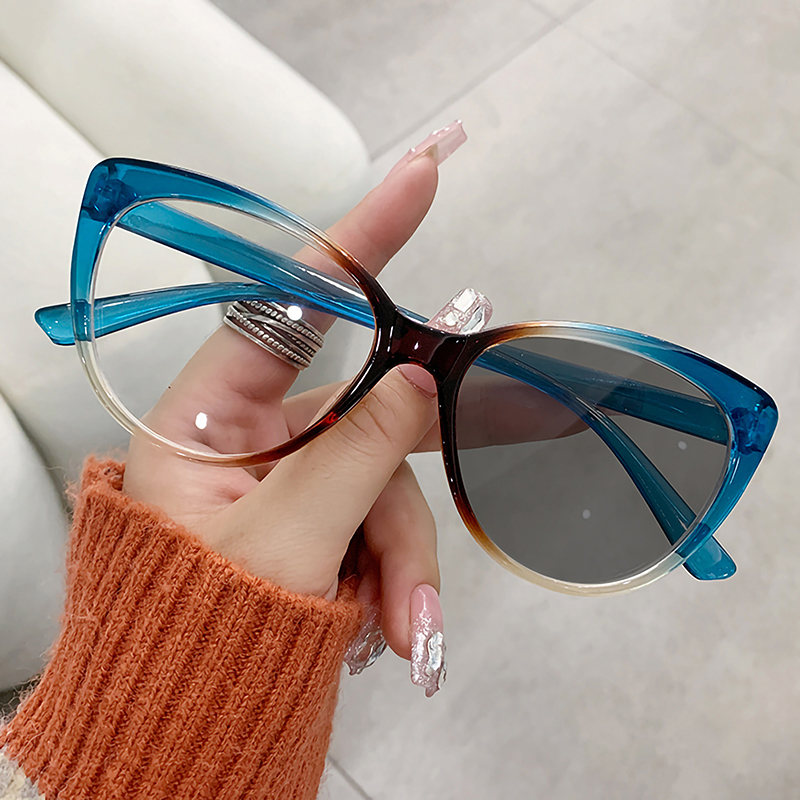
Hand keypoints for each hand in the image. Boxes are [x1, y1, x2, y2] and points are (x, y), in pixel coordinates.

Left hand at [123, 154, 440, 661]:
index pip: (290, 303)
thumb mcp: (283, 543)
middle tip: (410, 587)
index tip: (420, 177)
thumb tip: (421, 383)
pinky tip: (385, 627)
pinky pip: (381, 523)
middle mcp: (249, 436)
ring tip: (397, 634)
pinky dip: (395, 574)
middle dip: (395, 508)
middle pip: (366, 425)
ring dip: (403, 562)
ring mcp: (288, 479)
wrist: (178, 732)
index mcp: (208, 418)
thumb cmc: (192, 639)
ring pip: (384, 486)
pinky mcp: (317, 520)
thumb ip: (358, 453)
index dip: (361, 239)